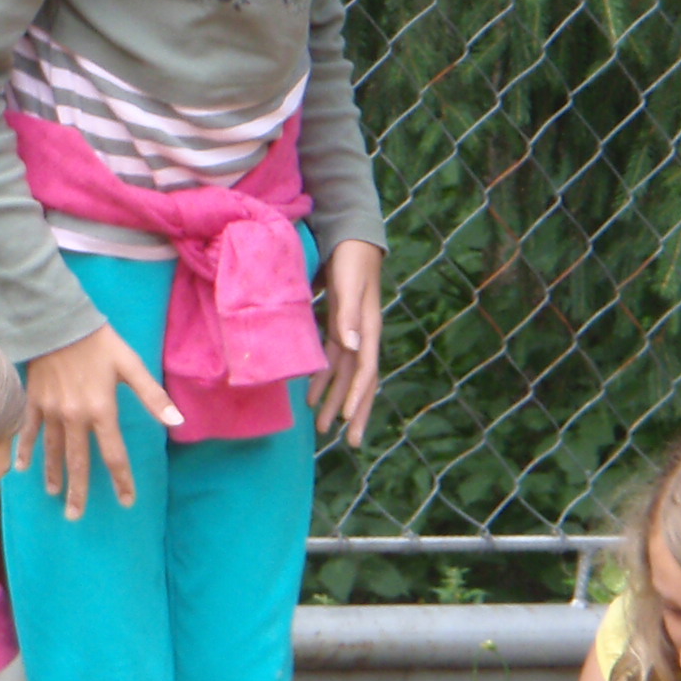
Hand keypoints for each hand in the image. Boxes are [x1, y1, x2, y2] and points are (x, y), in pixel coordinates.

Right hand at [18, 325, 182, 519]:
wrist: (58, 322)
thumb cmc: (99, 342)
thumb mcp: (131, 365)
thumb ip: (152, 396)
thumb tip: (177, 421)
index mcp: (101, 410)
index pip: (114, 455)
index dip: (122, 480)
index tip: (126, 501)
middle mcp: (75, 417)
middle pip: (78, 462)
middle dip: (78, 491)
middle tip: (76, 516)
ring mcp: (51, 412)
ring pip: (52, 452)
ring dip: (53, 475)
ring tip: (54, 495)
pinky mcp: (34, 402)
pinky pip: (30, 432)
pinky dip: (26, 450)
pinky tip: (22, 469)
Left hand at [309, 239, 383, 445]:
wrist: (351, 236)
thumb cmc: (351, 258)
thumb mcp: (349, 283)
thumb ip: (349, 314)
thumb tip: (351, 346)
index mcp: (368, 328)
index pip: (365, 370)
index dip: (356, 396)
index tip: (347, 420)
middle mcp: (362, 335)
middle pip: (361, 382)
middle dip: (355, 412)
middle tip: (350, 443)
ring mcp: (351, 333)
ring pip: (345, 376)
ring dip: (336, 402)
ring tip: (325, 429)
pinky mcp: (339, 327)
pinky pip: (333, 362)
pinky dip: (324, 380)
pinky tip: (312, 398)